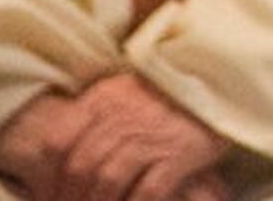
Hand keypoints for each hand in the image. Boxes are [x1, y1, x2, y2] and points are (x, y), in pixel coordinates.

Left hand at [0, 76, 228, 200]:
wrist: (226, 83)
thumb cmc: (170, 97)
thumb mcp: (126, 93)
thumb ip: (93, 116)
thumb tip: (52, 154)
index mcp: (106, 96)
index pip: (57, 140)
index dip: (46, 176)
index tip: (48, 196)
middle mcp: (127, 112)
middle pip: (81, 165)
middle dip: (71, 198)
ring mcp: (156, 132)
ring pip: (108, 180)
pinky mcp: (184, 151)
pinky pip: (148, 190)